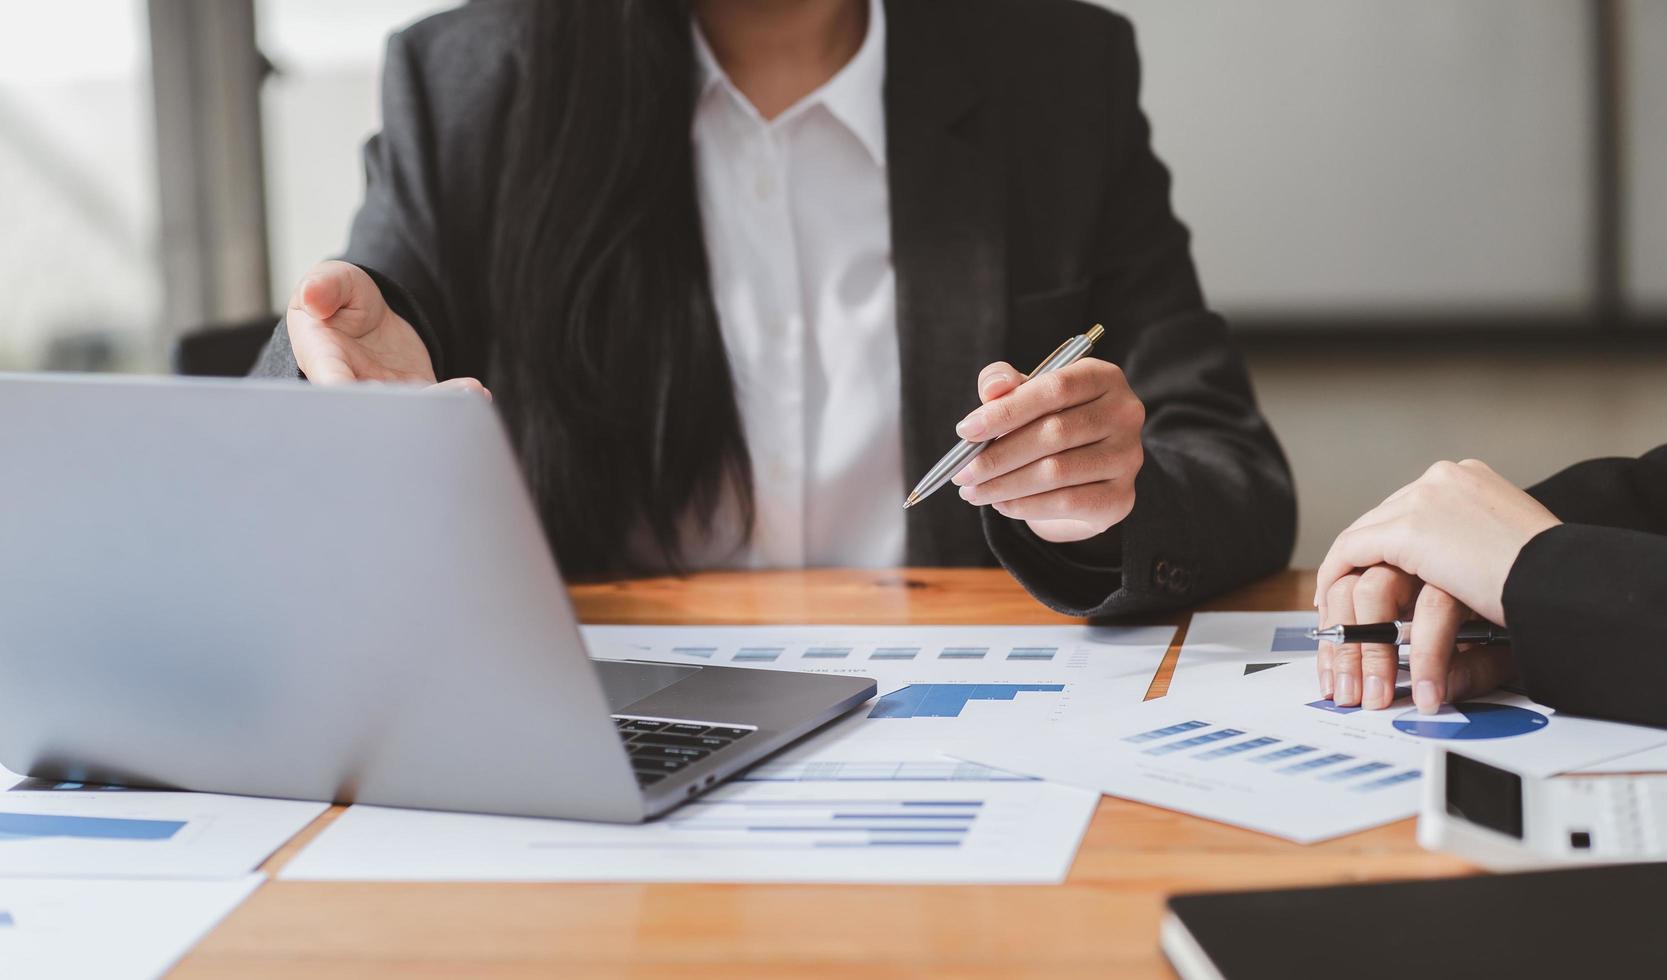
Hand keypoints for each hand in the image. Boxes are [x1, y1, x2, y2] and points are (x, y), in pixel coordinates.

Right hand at [284, 260, 487, 396]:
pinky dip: (455, 400)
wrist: (367, 314)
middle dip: (400, 409)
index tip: (371, 390)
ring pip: (409, 411)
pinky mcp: (414, 392)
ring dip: (439, 405)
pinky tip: (476, 392)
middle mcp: (355, 385)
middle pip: (374, 409)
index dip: (347, 393)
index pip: (332, 385)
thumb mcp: (330, 281)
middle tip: (430, 394)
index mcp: (324, 360)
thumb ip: (324, 286)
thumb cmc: (338, 299)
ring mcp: (386, 393)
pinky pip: (434, 403)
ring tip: (469, 392)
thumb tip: (312, 298)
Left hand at [949, 358, 1144, 542]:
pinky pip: (1066, 503)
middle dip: (998, 456)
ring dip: (1005, 485)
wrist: (1085, 473)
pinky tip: (1001, 504)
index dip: (1006, 410)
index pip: (1054, 389)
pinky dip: (1025, 506)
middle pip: (1054, 433)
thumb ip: (1005, 383)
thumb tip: (992, 389)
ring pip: (1056, 472)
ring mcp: (1128, 457)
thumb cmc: (1050, 422)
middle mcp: (1125, 414)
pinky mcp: (1121, 498)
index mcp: (1104, 378)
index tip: (965, 431)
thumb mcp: (1027, 395)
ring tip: (973, 491)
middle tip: (962, 472)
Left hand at [1314, 459, 1560, 711]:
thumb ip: (1474, 542)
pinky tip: (1333, 605)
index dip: (1390, 540)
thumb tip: (1451, 564)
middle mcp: (1444, 477)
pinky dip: (1336, 576)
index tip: (1378, 569)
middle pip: (1383, 516)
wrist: (1563, 582)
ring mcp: (1424, 498)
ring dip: (1347, 571)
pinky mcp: (1408, 530)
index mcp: (1471, 477)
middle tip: (1347, 590)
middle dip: (1364, 555)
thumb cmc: (1552, 578)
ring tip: (1338, 605)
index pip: (1413, 505)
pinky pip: (1351, 552)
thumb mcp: (1510, 546)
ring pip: (1363, 533)